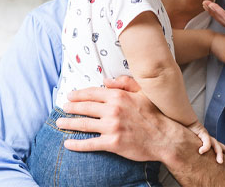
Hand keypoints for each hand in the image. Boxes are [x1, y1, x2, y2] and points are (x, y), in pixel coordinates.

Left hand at [56, 76, 191, 164]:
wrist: (164, 137)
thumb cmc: (154, 114)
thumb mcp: (143, 92)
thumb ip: (125, 83)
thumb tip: (106, 80)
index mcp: (119, 96)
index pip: (93, 93)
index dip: (79, 94)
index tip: (70, 95)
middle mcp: (113, 110)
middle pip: (85, 107)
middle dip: (71, 107)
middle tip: (64, 108)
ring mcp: (111, 127)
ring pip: (84, 124)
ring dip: (69, 123)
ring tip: (60, 123)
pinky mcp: (112, 143)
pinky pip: (90, 143)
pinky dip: (77, 144)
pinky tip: (68, 143)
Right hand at [187, 120, 224, 163]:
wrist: (182, 120)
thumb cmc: (185, 132)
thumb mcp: (191, 143)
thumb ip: (194, 149)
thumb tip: (190, 160)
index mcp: (206, 141)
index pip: (217, 146)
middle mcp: (208, 138)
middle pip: (219, 145)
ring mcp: (206, 135)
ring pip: (215, 144)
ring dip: (219, 153)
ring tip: (220, 161)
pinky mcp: (202, 132)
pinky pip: (207, 141)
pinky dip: (205, 147)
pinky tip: (202, 151)